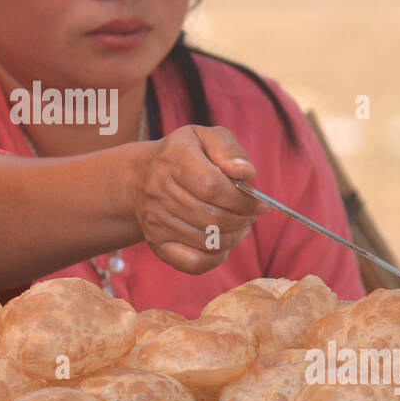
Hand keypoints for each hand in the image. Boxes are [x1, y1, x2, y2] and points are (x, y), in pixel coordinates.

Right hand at [125, 125, 269, 274]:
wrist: (140, 178)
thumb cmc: (184, 156)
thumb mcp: (205, 138)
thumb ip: (229, 150)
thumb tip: (246, 174)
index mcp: (174, 158)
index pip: (213, 187)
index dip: (242, 200)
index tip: (259, 203)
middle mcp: (159, 190)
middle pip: (212, 217)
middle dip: (242, 220)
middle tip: (251, 215)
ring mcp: (156, 220)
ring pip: (207, 241)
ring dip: (234, 237)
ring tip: (240, 226)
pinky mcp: (157, 242)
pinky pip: (193, 263)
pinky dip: (216, 258)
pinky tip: (222, 243)